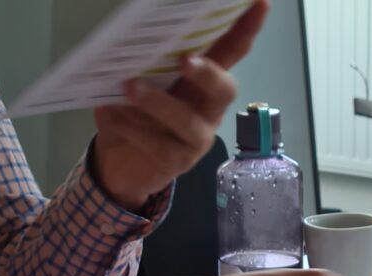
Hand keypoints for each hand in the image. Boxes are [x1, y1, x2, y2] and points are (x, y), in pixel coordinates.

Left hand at [91, 1, 268, 212]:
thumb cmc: (133, 113)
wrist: (119, 164)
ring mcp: (196, 139)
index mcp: (203, 82)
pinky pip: (158, 145)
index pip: (230, 53)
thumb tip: (135, 31)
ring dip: (159, 103)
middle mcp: (208, 110)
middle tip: (184, 61)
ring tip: (130, 88)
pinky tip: (110, 115)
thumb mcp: (139, 78)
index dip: (246, 29)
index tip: (261, 3)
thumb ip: (147, 60)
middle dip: (208, 74)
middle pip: (224, 90)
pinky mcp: (178, 163)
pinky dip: (131, 128)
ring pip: (188, 122)